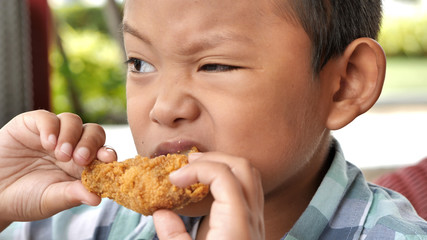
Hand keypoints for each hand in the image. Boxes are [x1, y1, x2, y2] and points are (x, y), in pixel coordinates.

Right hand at [0, 110, 115, 228]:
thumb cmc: (24, 198)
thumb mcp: (50, 200)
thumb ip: (72, 195)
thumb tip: (97, 198)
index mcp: (82, 166)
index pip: (103, 153)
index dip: (108, 154)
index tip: (108, 159)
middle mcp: (71, 147)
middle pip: (94, 133)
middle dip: (91, 143)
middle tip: (79, 159)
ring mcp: (53, 134)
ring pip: (74, 121)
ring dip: (72, 135)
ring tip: (60, 154)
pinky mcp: (32, 125)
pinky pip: (47, 117)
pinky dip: (51, 127)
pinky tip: (47, 142)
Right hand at [153, 152, 264, 239]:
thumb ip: (173, 236)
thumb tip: (161, 211)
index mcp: (236, 225)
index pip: (224, 176)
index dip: (196, 169)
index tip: (174, 179)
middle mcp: (252, 219)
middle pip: (242, 167)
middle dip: (212, 158)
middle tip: (186, 164)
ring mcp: (256, 220)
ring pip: (249, 174)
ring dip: (222, 165)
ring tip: (196, 171)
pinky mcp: (253, 224)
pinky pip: (248, 188)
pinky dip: (228, 177)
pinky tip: (208, 188)